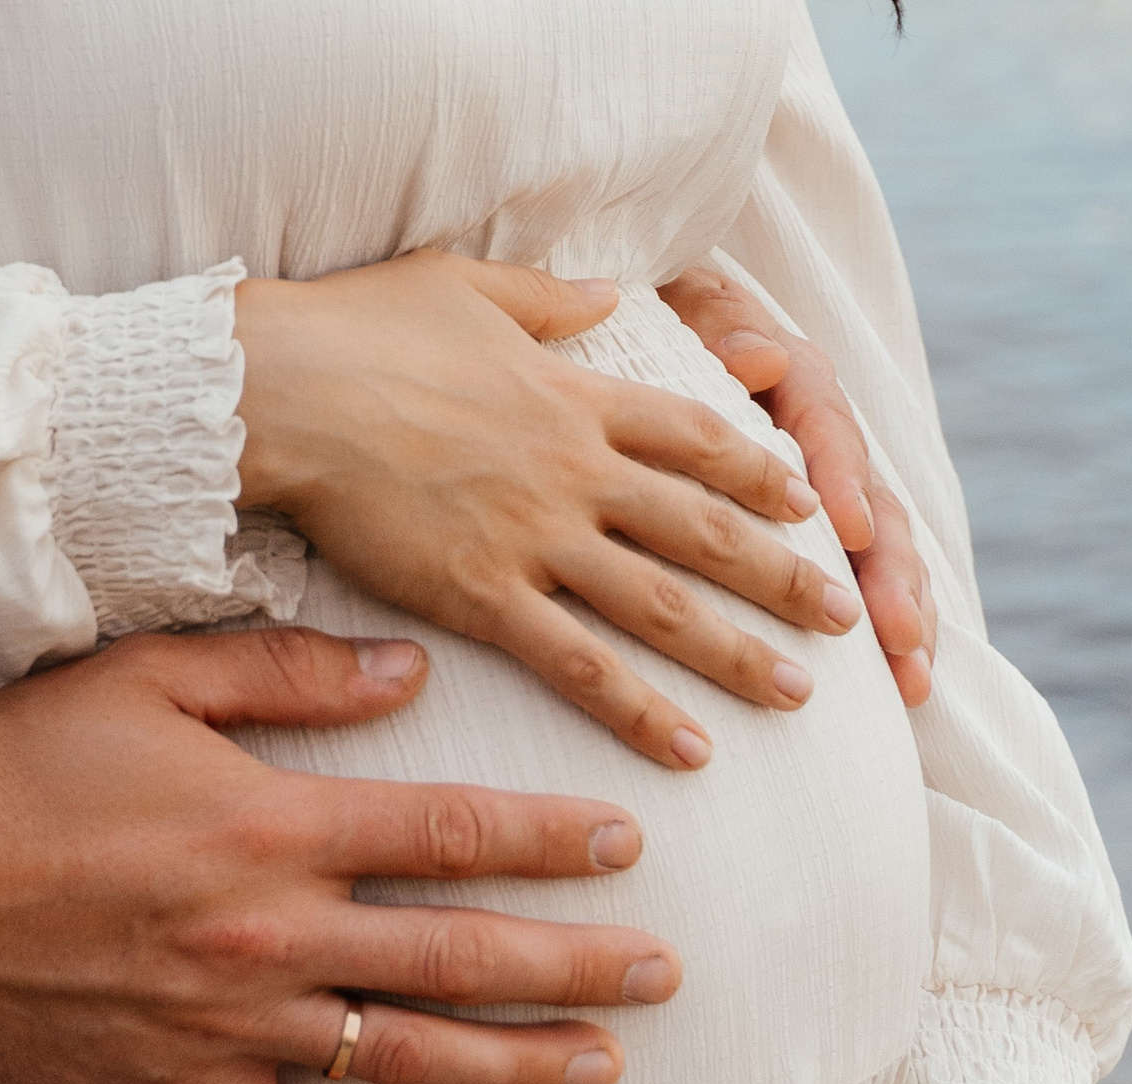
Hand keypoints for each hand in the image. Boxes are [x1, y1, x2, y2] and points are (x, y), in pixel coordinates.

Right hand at [0, 627, 683, 1083]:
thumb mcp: (147, 680)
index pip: (454, 832)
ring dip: (520, 1066)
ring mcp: (231, 1026)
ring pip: (408, 1060)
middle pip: (462, 957)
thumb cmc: (15, 768)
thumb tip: (409, 673)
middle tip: (668, 976)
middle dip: (580, 967)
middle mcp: (272, 934)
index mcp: (272, 824)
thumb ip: (287, 673)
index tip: (630, 842)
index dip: (555, 840)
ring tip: (604, 1068)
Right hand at [233, 252, 864, 770]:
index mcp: (574, 394)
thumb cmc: (354, 329)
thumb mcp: (465, 285)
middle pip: (706, 528)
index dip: (759, 471)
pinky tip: (692, 749)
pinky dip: (641, 709)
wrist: (284, 389)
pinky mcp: (483, 595)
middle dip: (785, 574)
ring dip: (741, 652)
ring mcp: (536, 536)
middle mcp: (575, 469)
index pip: (696, 436)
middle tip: (847, 614)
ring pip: (664, 604)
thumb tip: (605, 291)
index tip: (809, 500)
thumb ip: (546, 298)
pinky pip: (580, 664)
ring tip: (801, 694)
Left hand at [659, 267, 938, 705]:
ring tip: (911, 682)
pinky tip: (905, 692)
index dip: (843, 485)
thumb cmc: (671, 321)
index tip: (850, 533)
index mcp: (800, 384)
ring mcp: (840, 489)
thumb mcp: (689, 315)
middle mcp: (834, 439)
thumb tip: (753, 355)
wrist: (675, 320)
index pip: (830, 435)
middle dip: (891, 577)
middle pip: (877, 508)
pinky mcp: (835, 531)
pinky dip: (892, 632)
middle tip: (896, 635)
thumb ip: (721, 332)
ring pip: (885, 555)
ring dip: (903, 617)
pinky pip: (870, 580)